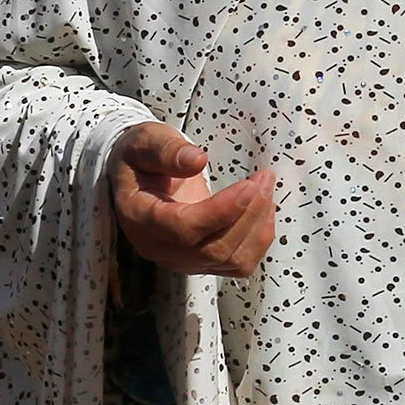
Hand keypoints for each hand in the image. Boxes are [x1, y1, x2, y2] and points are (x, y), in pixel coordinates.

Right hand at [109, 121, 275, 277]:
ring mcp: (183, 260)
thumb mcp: (145, 142)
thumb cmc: (141, 159)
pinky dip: (259, 237)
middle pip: (214, 248)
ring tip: (265, 187)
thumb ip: (166, 150)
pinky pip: (240, 262)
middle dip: (248, 214)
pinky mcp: (203, 262)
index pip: (184, 229)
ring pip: (232, 260)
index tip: (248, 185)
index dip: (221, 211)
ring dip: (258, 225)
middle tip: (263, 178)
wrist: (139, 178)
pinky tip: (263, 208)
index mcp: (140, 218)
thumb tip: (197, 160)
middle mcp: (160, 248)